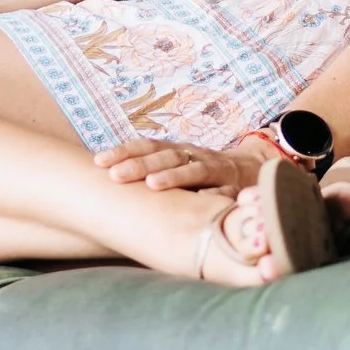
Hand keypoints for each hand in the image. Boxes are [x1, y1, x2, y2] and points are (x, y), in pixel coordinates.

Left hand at [94, 138, 263, 195]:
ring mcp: (218, 170)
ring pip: (195, 170)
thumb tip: (107, 179)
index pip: (147, 145)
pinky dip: (214, 196)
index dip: (124, 152)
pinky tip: (200, 203)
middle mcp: (195, 156)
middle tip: (115, 175)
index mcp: (177, 150)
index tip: (98, 161)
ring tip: (152, 185)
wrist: (252, 170)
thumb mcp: (178, 166)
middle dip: (139, 165)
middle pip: (166, 156)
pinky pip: (226, 192)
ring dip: (174, 176)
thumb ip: (150, 169)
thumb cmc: (202, 174)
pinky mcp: (237, 188)